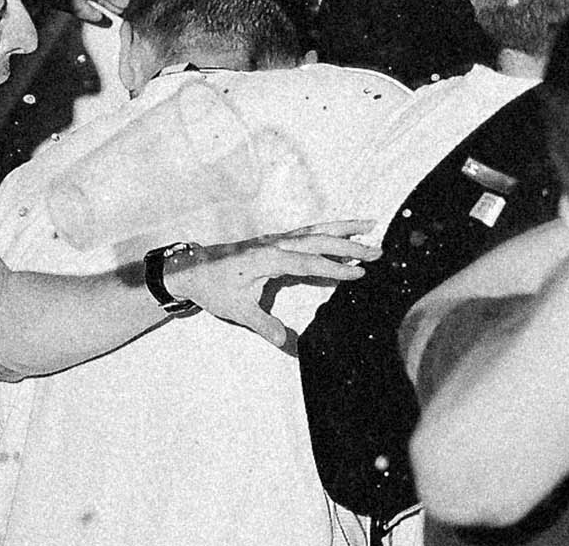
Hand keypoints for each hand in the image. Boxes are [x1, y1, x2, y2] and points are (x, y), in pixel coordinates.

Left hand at [167, 220, 381, 347]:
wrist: (189, 269)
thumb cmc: (212, 288)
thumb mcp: (236, 310)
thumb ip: (263, 325)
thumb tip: (285, 343)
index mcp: (265, 258)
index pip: (307, 262)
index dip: (334, 269)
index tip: (360, 274)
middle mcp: (272, 243)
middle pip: (316, 240)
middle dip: (348, 244)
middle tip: (378, 251)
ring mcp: (273, 240)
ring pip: (313, 231)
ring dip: (342, 228)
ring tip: (370, 225)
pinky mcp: (273, 242)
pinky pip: (305, 235)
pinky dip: (327, 233)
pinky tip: (343, 236)